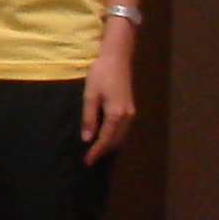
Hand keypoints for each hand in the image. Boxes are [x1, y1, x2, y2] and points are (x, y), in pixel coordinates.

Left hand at [81, 36, 137, 163]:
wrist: (117, 58)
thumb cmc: (100, 74)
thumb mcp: (90, 95)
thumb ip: (89, 118)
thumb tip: (87, 139)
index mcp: (116, 114)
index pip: (105, 139)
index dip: (96, 152)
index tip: (87, 162)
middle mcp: (127, 116)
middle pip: (115, 140)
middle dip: (103, 151)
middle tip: (90, 160)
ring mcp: (131, 112)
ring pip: (121, 136)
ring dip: (109, 145)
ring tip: (96, 152)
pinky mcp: (130, 108)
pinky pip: (123, 129)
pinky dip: (114, 136)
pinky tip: (105, 138)